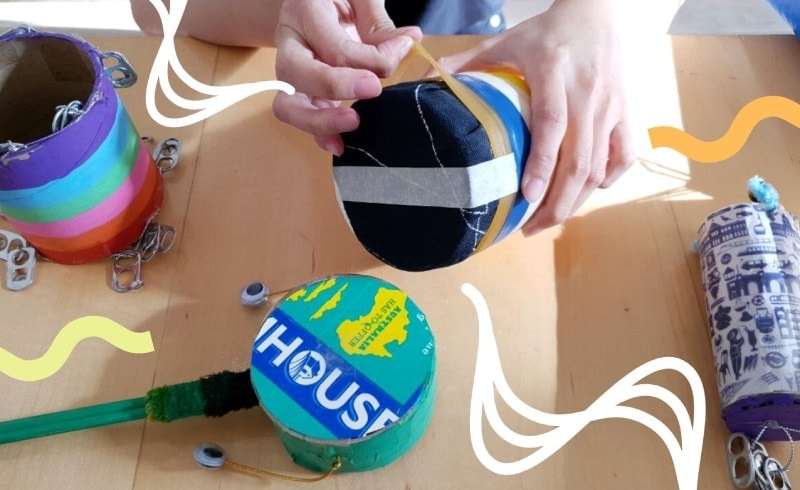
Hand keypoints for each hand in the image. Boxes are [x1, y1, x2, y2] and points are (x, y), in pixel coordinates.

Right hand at [272, 0, 421, 154]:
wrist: (311, 5)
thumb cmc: (337, 0)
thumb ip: (379, 22)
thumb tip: (410, 42)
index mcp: (304, 12)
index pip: (336, 45)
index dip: (372, 56)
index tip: (403, 48)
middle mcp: (289, 45)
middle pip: (299, 73)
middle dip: (336, 86)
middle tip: (373, 89)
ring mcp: (289, 75)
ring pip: (287, 105)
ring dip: (319, 121)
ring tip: (352, 124)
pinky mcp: (297, 95)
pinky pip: (299, 120)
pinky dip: (319, 135)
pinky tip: (341, 145)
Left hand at [435, 0, 634, 235]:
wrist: (597, 11)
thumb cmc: (545, 32)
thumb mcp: (505, 41)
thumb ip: (466, 62)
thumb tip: (425, 81)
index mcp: (553, 71)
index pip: (553, 124)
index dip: (541, 163)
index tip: (526, 197)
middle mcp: (587, 91)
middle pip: (580, 159)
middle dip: (558, 203)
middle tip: (530, 227)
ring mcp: (611, 104)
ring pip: (600, 165)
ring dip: (576, 200)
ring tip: (549, 219)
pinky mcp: (626, 111)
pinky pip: (624, 155)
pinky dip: (608, 179)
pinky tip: (586, 191)